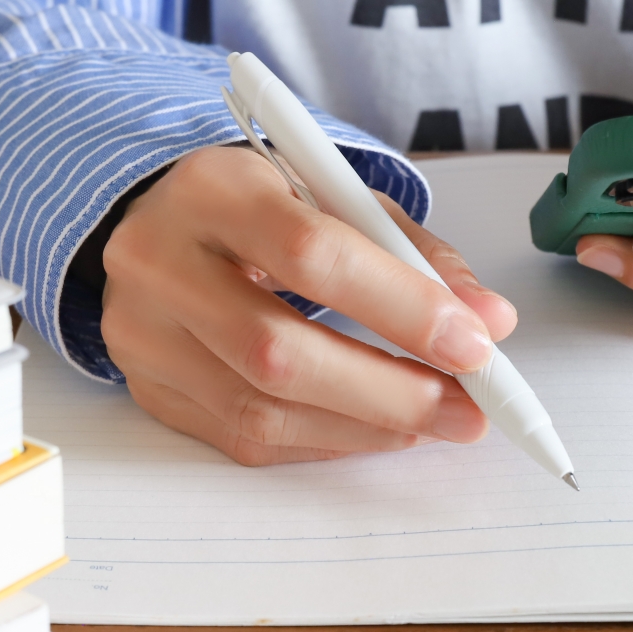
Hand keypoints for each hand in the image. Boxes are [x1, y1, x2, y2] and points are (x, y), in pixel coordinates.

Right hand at [99, 144, 517, 463]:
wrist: (155, 223)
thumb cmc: (257, 206)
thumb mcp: (334, 195)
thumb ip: (412, 253)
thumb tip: (490, 323)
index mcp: (213, 189)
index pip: (310, 253)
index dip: (400, 307)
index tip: (474, 345)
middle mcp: (160, 261)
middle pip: (276, 350)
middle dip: (389, 391)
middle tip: (468, 410)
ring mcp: (142, 334)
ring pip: (259, 409)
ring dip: (365, 428)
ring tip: (434, 423)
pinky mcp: (147, 389)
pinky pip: (243, 438)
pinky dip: (324, 442)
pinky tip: (374, 431)